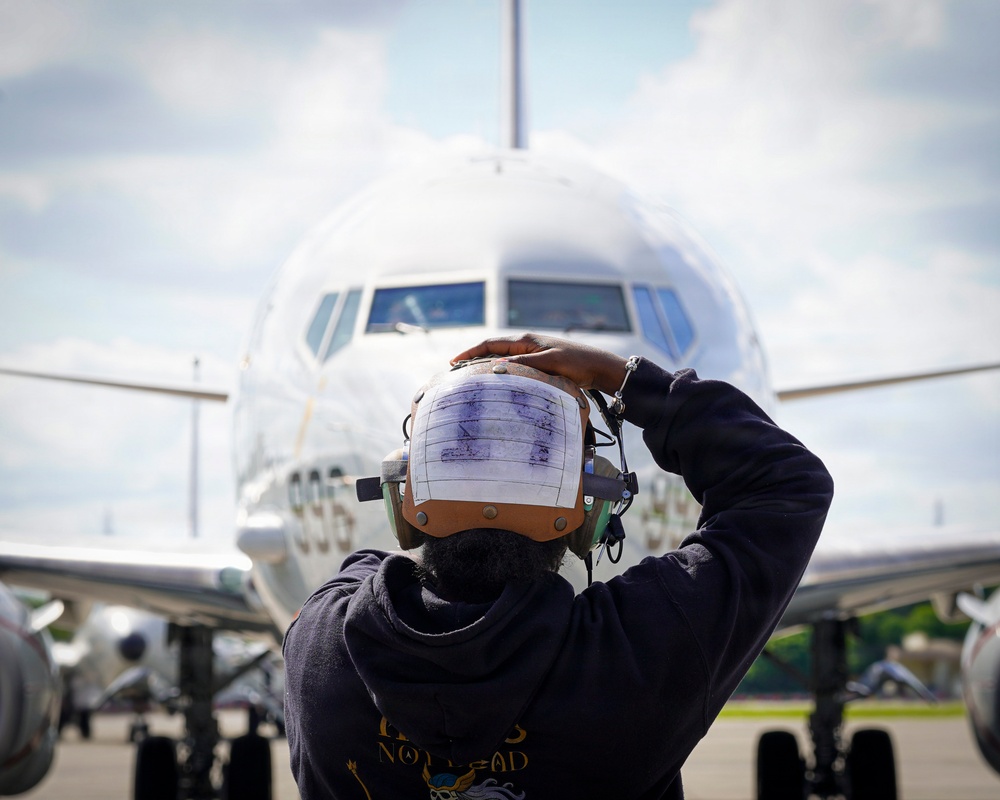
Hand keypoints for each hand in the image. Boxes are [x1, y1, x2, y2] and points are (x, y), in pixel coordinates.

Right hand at [451, 333, 626, 393]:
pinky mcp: (539, 364)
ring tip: (470, 378)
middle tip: (456, 372)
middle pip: (493, 350)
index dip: (471, 352)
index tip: (454, 361)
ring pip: (502, 359)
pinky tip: (497, 383)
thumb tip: (498, 365)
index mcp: (526, 340)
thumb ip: (525, 363)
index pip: (491, 344)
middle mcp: (526, 345)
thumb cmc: (577, 363)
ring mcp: (532, 354)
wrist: (599, 367)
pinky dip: (501, 372)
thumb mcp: (550, 363)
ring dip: (486, 366)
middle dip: (474, 359)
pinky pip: (513, 366)